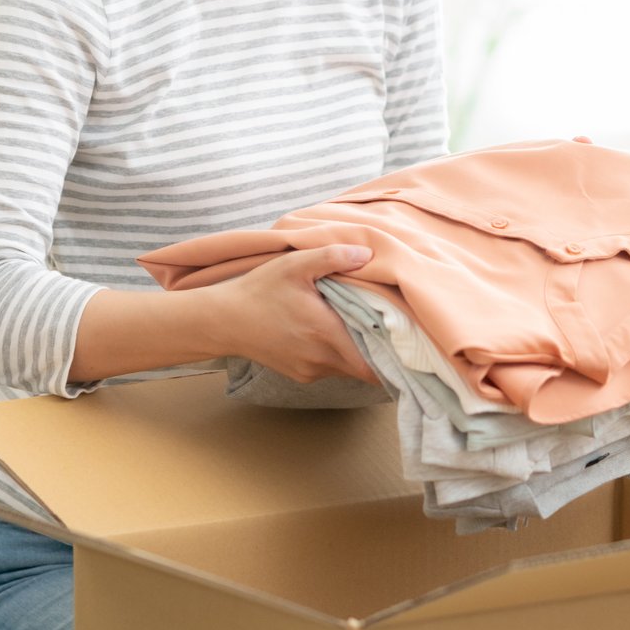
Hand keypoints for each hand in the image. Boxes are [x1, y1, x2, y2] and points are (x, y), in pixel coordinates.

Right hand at [200, 244, 381, 384]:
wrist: (222, 320)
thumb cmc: (259, 291)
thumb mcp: (295, 265)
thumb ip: (333, 257)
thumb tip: (367, 254)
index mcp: (327, 334)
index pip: (374, 363)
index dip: (394, 358)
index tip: (406, 344)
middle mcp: (321, 360)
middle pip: (366, 369)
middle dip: (379, 353)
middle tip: (392, 333)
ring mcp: (309, 371)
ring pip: (348, 369)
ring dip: (357, 353)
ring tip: (362, 329)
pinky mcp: (299, 375)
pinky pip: (329, 369)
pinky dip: (337, 356)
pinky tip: (331, 335)